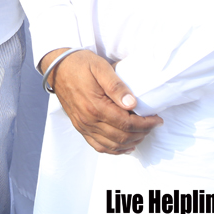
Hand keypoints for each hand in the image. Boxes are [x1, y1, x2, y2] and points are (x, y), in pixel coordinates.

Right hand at [41, 49, 162, 154]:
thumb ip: (116, 86)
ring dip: (130, 142)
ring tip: (143, 133)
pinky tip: (125, 146)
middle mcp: (88, 120)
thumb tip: (132, 104)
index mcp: (95, 106)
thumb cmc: (79, 64)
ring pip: (111, 145)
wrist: (57, 67)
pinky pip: (98, 146)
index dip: (145, 124)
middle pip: (121, 136)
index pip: (126, 123)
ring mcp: (83, 125)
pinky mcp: (80, 126)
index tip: (156, 119)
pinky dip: (114, 150)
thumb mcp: (100, 67)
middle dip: (141, 133)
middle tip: (153, 125)